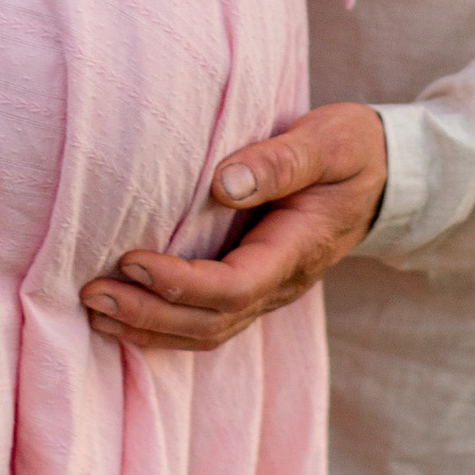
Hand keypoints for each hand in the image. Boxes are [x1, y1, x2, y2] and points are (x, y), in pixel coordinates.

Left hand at [82, 104, 388, 351]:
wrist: (383, 176)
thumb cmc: (352, 150)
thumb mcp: (327, 142)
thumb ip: (281, 161)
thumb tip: (226, 181)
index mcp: (297, 250)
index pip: (234, 287)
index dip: (180, 284)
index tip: (132, 261)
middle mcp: (281, 284)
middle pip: (211, 322)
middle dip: (149, 315)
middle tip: (91, 293)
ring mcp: (268, 291)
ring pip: (206, 332)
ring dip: (148, 328)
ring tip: (93, 310)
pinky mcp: (253, 285)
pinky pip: (206, 321)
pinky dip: (162, 325)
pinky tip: (122, 315)